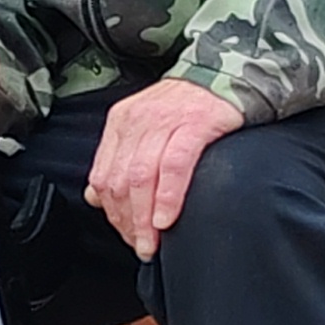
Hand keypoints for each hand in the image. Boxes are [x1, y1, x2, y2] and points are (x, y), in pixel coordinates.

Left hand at [84, 78, 244, 257]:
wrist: (229, 78)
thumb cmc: (188, 108)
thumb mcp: (145, 127)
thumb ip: (120, 159)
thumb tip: (95, 197)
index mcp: (121, 122)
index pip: (104, 175)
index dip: (111, 212)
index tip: (125, 235)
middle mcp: (138, 121)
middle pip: (120, 180)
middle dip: (127, 221)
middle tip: (141, 246)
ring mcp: (165, 121)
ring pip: (141, 177)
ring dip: (144, 218)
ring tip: (152, 242)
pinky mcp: (195, 124)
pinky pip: (174, 166)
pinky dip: (168, 197)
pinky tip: (167, 219)